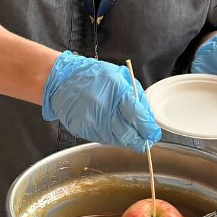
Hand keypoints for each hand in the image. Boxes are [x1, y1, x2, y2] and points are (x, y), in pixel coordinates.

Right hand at [42, 51, 161, 151]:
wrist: (63, 80)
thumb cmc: (93, 75)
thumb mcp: (119, 76)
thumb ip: (135, 96)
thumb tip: (146, 117)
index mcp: (118, 91)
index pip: (139, 117)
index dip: (149, 129)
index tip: (153, 133)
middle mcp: (105, 108)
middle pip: (130, 134)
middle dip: (141, 139)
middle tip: (145, 139)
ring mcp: (93, 121)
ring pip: (118, 140)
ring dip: (127, 140)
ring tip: (130, 134)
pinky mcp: (83, 129)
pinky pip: (104, 139)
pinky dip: (112, 138)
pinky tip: (113, 130)